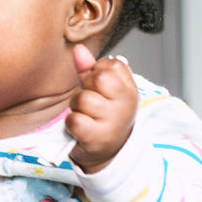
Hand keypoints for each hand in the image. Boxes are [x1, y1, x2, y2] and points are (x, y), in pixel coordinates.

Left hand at [66, 44, 137, 173]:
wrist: (109, 152)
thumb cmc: (105, 117)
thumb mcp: (104, 91)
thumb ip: (90, 68)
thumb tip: (79, 49)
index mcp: (129, 89)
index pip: (110, 64)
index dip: (97, 73)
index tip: (101, 89)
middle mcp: (125, 104)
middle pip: (97, 78)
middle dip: (86, 88)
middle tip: (91, 103)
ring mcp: (113, 121)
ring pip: (82, 99)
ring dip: (77, 107)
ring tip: (86, 116)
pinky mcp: (97, 137)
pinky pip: (74, 119)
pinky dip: (71, 124)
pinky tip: (81, 129)